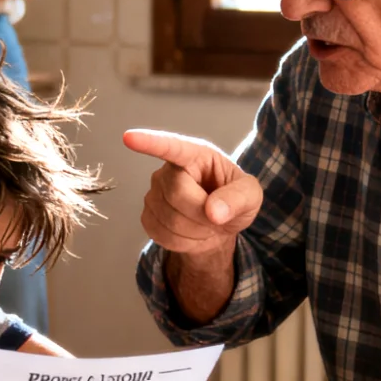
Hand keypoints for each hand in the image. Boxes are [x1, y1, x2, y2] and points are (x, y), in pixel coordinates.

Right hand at [122, 129, 262, 255]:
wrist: (219, 223)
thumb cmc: (234, 199)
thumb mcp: (251, 196)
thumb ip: (238, 199)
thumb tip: (214, 211)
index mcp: (196, 155)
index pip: (171, 147)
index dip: (150, 142)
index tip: (129, 137)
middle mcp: (169, 170)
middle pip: (177, 193)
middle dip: (201, 213)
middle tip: (217, 217)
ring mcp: (154, 192)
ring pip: (168, 218)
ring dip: (195, 231)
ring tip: (206, 223)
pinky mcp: (147, 215)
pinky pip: (160, 233)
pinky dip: (182, 242)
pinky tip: (191, 233)